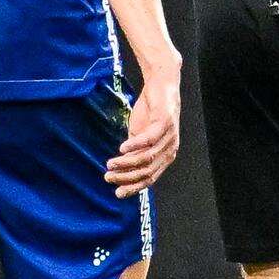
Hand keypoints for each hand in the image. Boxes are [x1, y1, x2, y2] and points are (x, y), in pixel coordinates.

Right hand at [105, 63, 179, 194]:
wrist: (160, 86)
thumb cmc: (149, 113)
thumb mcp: (138, 137)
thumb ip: (133, 153)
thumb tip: (121, 171)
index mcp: (165, 156)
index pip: (150, 178)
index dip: (133, 187)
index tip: (117, 192)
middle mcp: (170, 149)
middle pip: (148, 171)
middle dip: (126, 178)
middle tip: (108, 177)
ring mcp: (169, 136)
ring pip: (147, 157)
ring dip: (126, 163)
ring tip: (110, 164)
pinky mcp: (165, 122)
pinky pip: (149, 139)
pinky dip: (134, 145)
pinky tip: (121, 148)